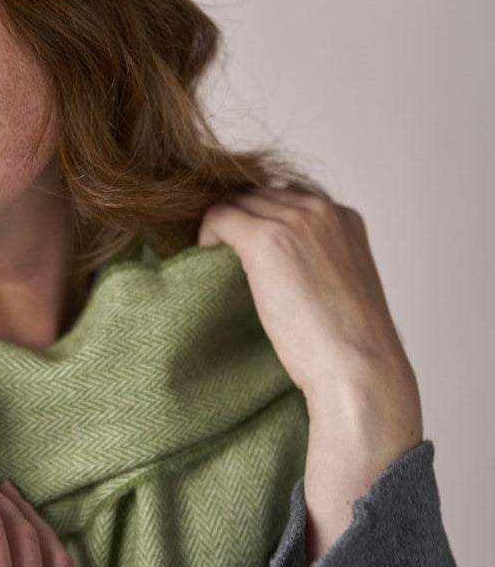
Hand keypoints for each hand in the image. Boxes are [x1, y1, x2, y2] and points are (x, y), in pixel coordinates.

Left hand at [199, 188, 422, 559]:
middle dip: (239, 221)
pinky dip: (207, 237)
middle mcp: (323, 209)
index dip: (262, 222)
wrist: (358, 371)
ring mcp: (296, 220)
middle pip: (259, 195)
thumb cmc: (349, 348)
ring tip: (214, 264)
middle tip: (221, 257)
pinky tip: (208, 264)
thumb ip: (316, 263)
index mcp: (346, 219)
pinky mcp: (267, 239)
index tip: (247, 253)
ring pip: (237, 202)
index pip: (288, 199)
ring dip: (223, 229)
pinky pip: (219, 218)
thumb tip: (276, 268)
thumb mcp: (339, 289)